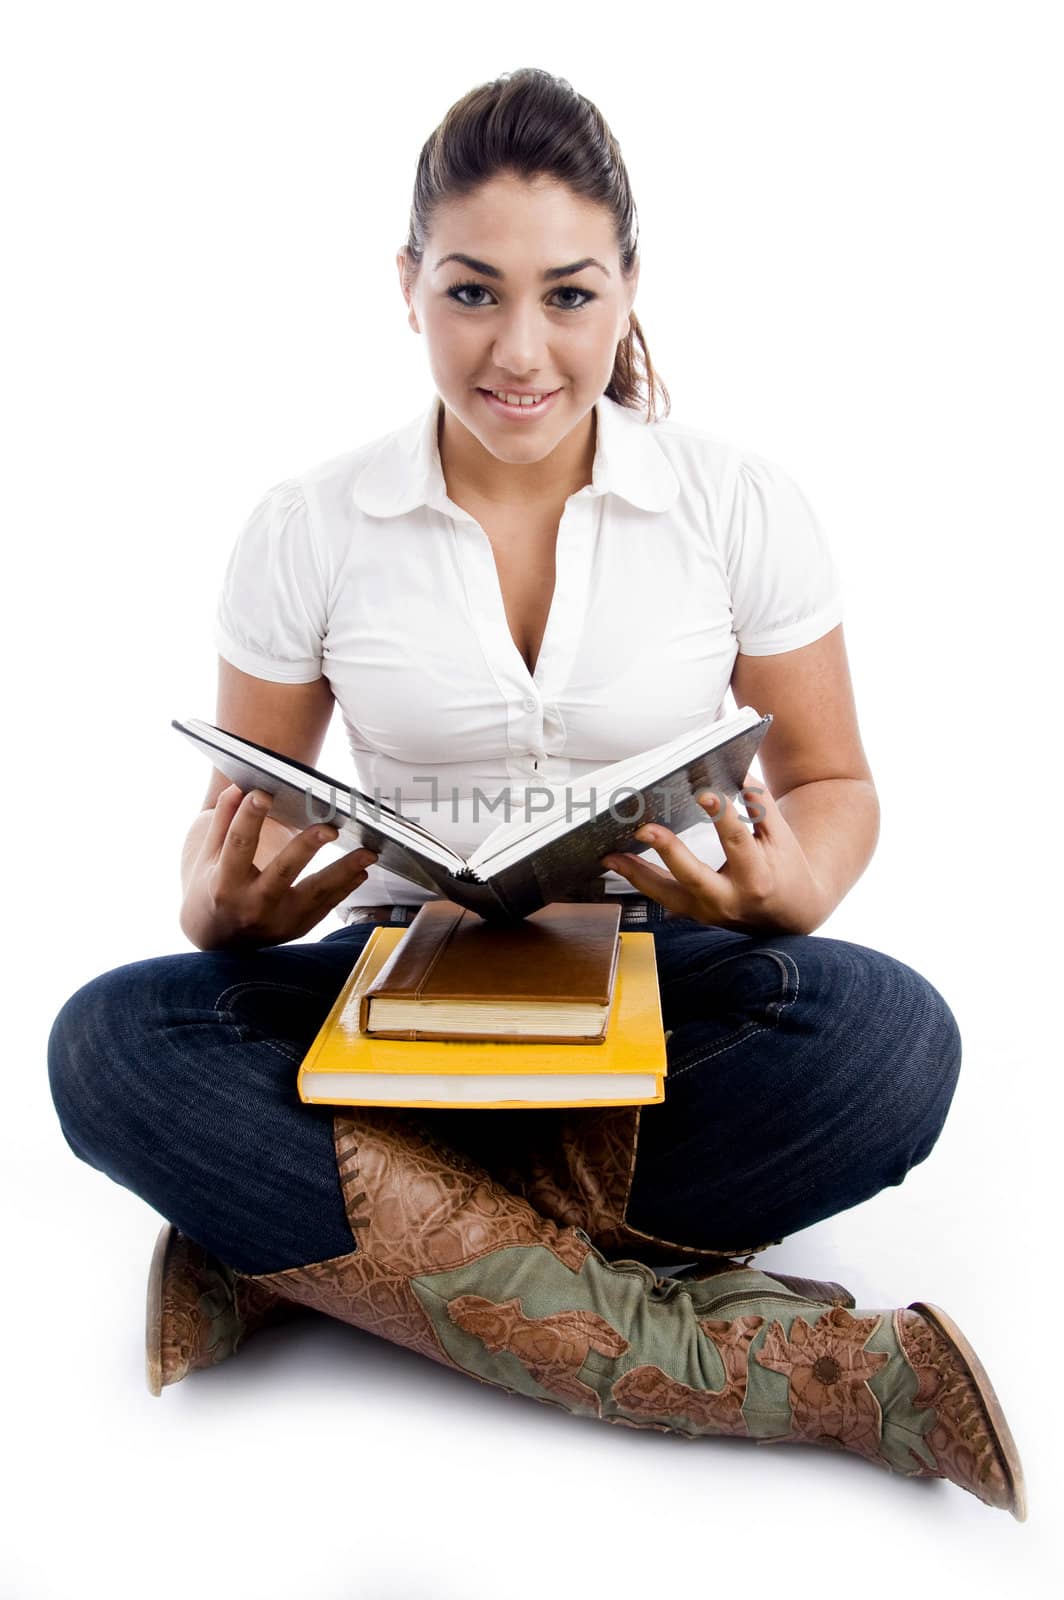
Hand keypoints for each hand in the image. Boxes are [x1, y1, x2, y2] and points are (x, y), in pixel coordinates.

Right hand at [181, 783, 377, 949]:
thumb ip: (223, 822)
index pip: (238, 846)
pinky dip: (345, 888)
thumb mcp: (206, 857)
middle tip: (330, 828)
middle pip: (282, 873)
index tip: (262, 793)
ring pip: (314, 895)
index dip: (248, 818)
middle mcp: (251, 906)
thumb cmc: (210, 890)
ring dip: (343, 872)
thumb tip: (238, 788)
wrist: (216, 940)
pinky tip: (361, 870)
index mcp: (224, 884)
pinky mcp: (296, 929)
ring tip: (367, 853)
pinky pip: (325, 907)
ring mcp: (277, 922)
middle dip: (306, 849)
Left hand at [599, 773, 829, 934]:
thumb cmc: (786, 869)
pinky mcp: (693, 914)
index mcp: (756, 876)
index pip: (737, 842)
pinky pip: (661, 896)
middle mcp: (729, 899)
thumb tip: (736, 773)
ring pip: (667, 894)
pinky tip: (616, 861)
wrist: (789, 915)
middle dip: (669, 851)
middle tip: (644, 828)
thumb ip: (760, 805)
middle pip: (694, 876)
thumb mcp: (782, 836)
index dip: (721, 816)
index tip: (704, 793)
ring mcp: (708, 911)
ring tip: (610, 853)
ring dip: (636, 873)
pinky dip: (638, 879)